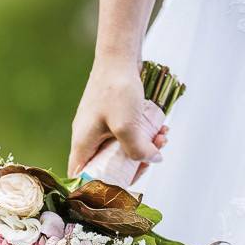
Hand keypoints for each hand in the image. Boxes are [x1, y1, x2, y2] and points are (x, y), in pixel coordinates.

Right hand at [68, 61, 168, 176]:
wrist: (118, 56)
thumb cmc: (116, 89)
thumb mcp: (126, 126)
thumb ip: (138, 150)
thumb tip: (152, 160)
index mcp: (83, 144)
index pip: (82, 176)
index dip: (99, 187)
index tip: (124, 186)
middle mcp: (88, 138)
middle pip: (108, 165)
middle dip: (134, 164)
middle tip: (153, 157)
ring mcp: (99, 126)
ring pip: (121, 148)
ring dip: (143, 147)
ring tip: (162, 138)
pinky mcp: (111, 116)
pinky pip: (126, 133)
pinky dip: (142, 134)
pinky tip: (159, 127)